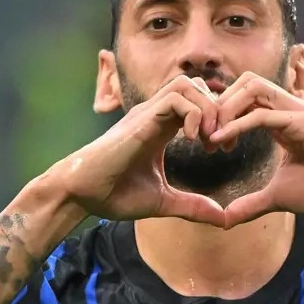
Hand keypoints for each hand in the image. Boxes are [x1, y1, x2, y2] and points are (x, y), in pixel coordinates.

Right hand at [51, 75, 224, 226]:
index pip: (198, 103)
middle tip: (220, 143)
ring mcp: (148, 113)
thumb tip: (222, 219)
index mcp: (163, 127)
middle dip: (218, 111)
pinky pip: (175, 98)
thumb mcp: (163, 201)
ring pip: (188, 84)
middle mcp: (156, 114)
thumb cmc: (114, 194)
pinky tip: (191, 140)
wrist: (81, 194)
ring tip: (208, 140)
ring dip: (207, 109)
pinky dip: (193, 114)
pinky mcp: (141, 119)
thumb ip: (192, 206)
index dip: (218, 121)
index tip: (223, 150)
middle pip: (198, 86)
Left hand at [210, 72, 303, 228]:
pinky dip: (237, 124)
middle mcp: (288, 108)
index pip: (245, 97)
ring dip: (225, 108)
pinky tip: (221, 141)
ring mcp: (296, 111)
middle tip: (204, 134)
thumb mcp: (278, 196)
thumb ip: (251, 203)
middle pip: (245, 82)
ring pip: (251, 87)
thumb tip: (226, 219)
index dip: (222, 114)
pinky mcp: (303, 121)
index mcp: (282, 119)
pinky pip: (262, 114)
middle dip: (219, 103)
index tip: (209, 143)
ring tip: (211, 136)